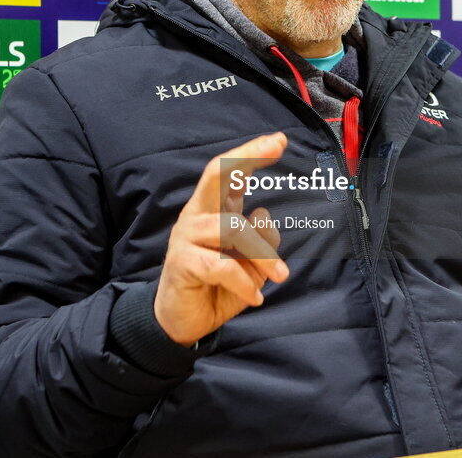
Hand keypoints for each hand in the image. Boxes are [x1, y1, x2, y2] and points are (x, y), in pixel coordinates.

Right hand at [154, 132, 289, 345]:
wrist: (182, 321)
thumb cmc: (218, 285)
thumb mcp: (250, 263)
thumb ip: (261, 240)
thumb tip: (263, 215)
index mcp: (214, 210)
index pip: (228, 172)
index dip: (251, 153)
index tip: (279, 139)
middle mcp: (198, 214)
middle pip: (215, 174)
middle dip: (246, 157)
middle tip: (276, 145)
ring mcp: (186, 236)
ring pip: (232, 227)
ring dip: (263, 253)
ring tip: (279, 276)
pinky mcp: (182, 262)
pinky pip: (221, 266)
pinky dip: (244, 282)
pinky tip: (255, 298)